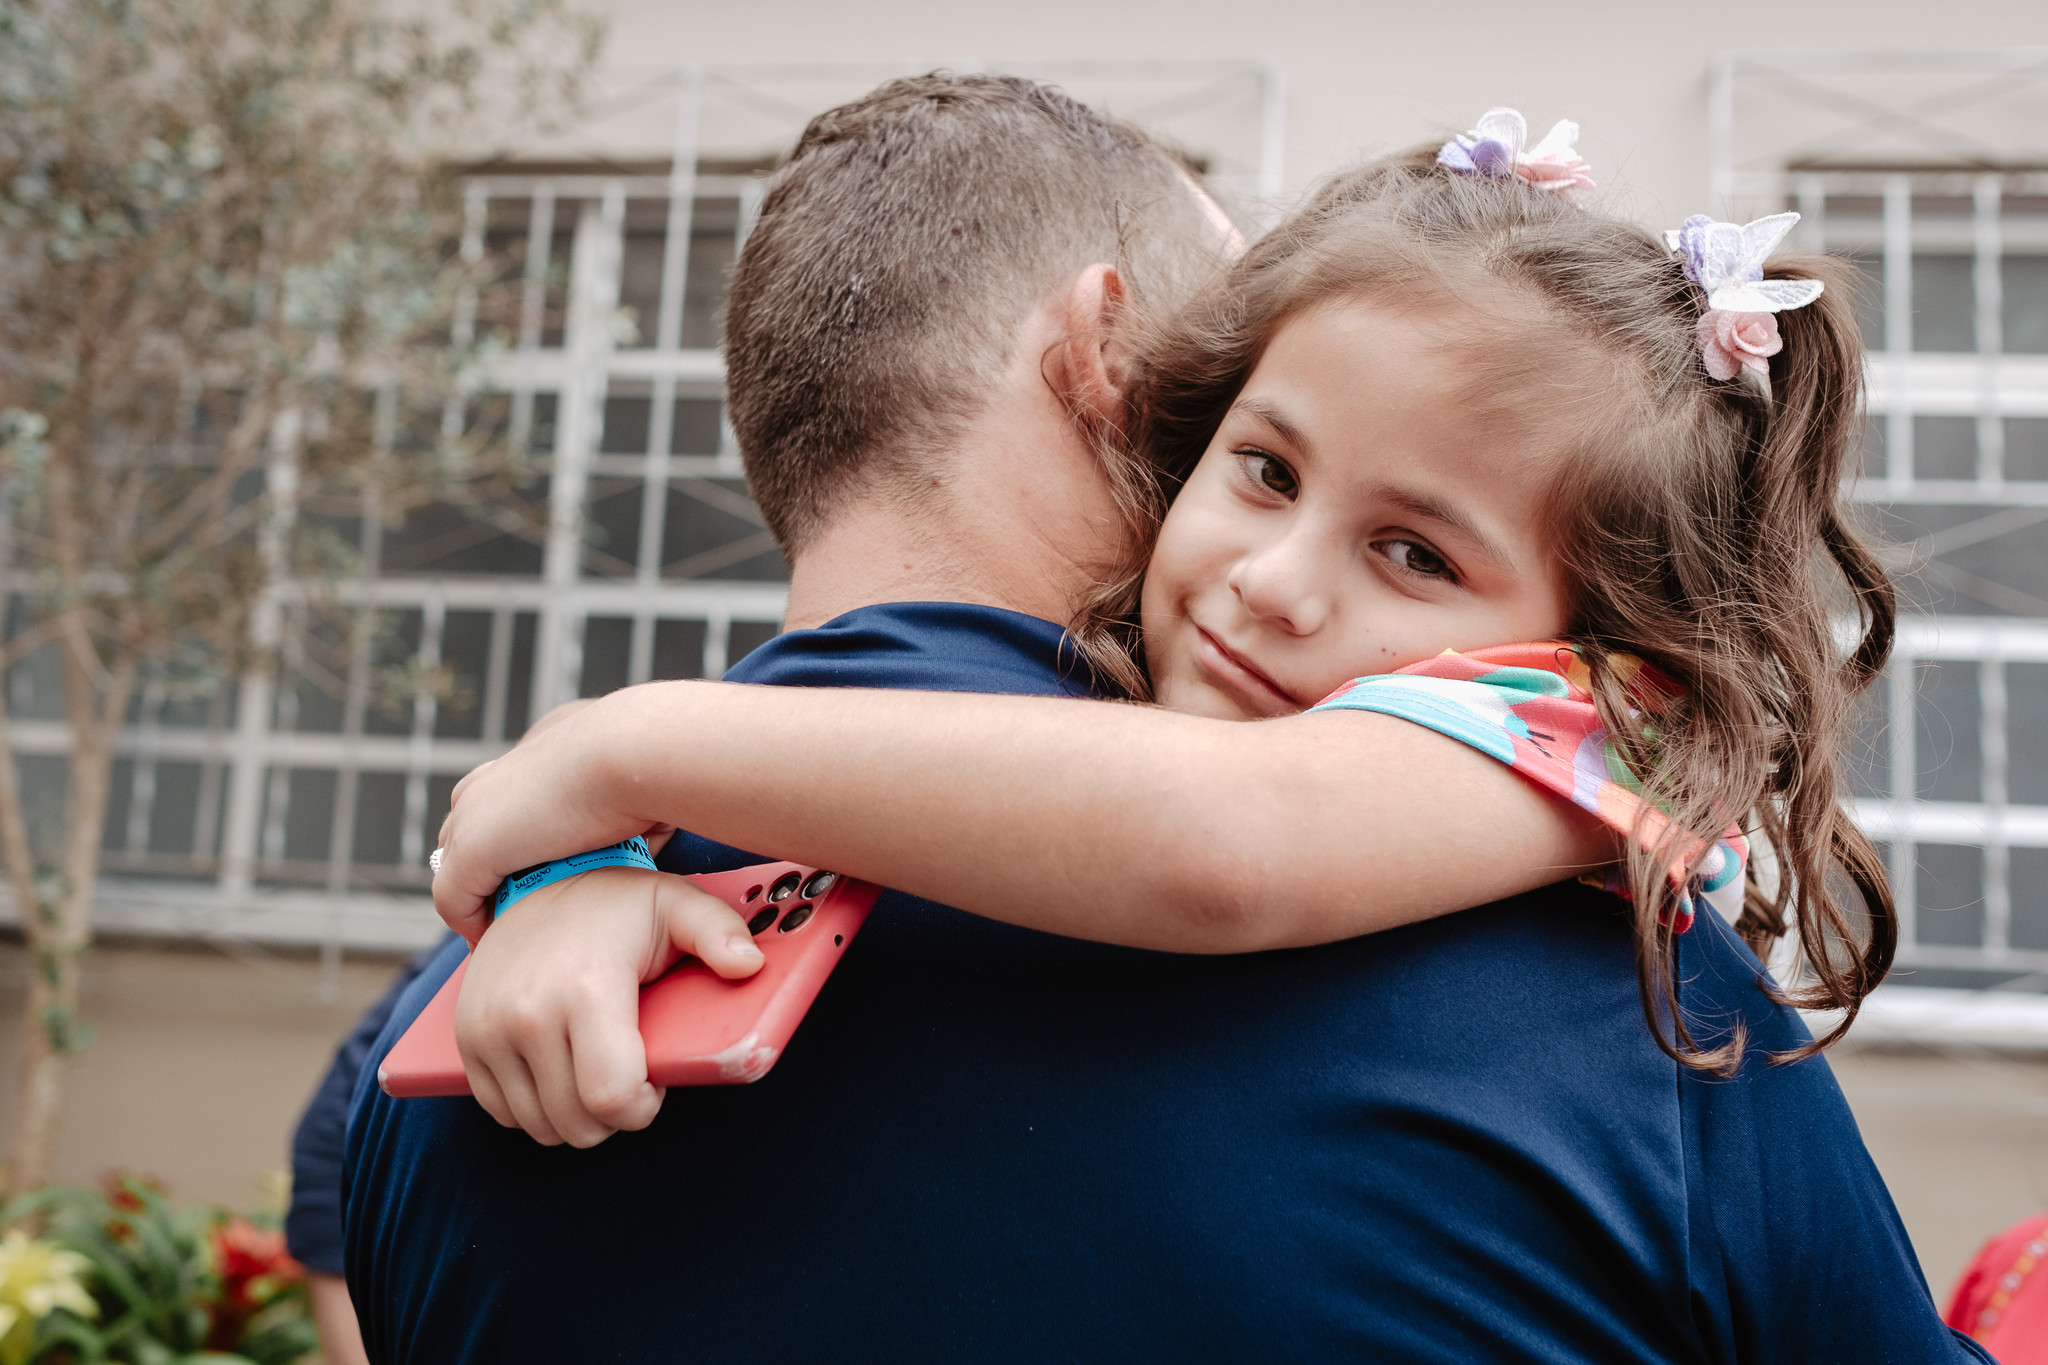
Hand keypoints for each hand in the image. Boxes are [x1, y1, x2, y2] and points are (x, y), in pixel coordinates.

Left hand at [434, 688, 670, 944]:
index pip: (510, 798)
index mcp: (538, 752)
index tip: (545, 871)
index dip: (522, 837)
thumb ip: (635, 819)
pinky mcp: (468, 850)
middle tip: (514, 907)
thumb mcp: (647, 791)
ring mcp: (475, 813)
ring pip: (455, 863)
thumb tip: (649, 845)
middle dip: (488, 866)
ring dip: (477, 897)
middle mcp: (497, 776)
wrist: (633, 753)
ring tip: (502, 932)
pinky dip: (470, 925)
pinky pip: (453, 901)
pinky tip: (492, 944)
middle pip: (469, 827)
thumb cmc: (657, 767)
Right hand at [454, 865, 763, 1145]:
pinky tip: (562, 1073)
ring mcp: (488, 1029)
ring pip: (540, 1126)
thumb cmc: (617, 902)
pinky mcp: (466, 1040)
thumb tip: (751, 964)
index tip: (653, 1084)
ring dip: (576, 1116)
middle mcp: (527, 1013)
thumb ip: (718, 932)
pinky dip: (536, 1108)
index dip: (642, 1108)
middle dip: (614, 1117)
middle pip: (578, 1123)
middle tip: (629, 1077)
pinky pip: (501, 1113)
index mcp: (586, 988)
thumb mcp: (675, 905)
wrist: (537, 879)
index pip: (611, 1097)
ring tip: (598, 1071)